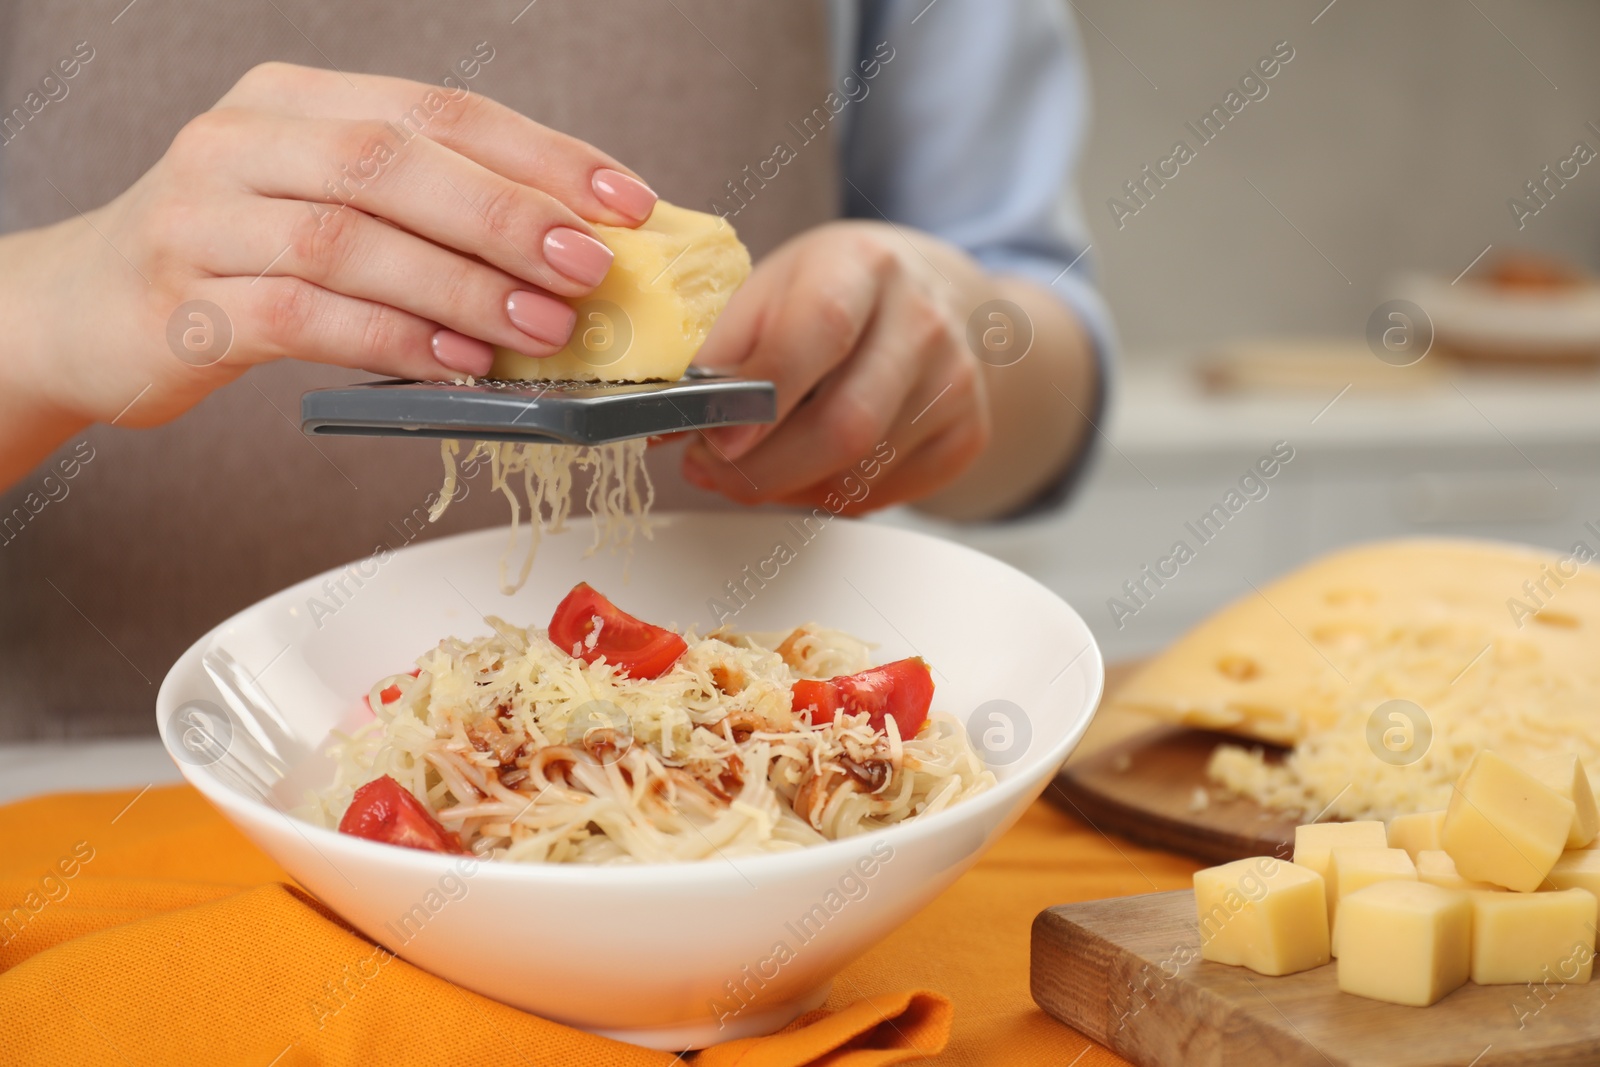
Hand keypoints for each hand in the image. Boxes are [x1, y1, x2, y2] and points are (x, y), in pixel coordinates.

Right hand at [11, 62, 657, 432]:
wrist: (82, 312)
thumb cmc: (234, 261)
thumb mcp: (322, 206)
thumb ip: (426, 214)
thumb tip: (569, 253)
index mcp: (296, 98)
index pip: (440, 109)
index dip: (542, 153)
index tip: (628, 202)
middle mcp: (244, 139)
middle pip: (395, 161)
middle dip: (509, 215)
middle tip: (592, 266)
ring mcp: (204, 217)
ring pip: (351, 237)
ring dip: (463, 285)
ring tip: (544, 326)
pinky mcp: (183, 303)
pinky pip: (305, 316)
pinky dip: (394, 338)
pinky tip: (460, 364)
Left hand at [684, 221, 991, 513]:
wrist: (928, 296)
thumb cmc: (831, 292)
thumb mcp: (770, 288)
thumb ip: (721, 348)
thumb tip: (668, 423)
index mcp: (863, 265)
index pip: (818, 332)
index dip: (762, 396)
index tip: (713, 438)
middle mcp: (923, 321)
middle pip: (846, 426)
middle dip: (762, 469)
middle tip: (711, 469)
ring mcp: (955, 383)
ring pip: (859, 473)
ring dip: (786, 486)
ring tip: (752, 463)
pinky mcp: (967, 435)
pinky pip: (881, 495)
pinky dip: (826, 495)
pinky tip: (805, 466)